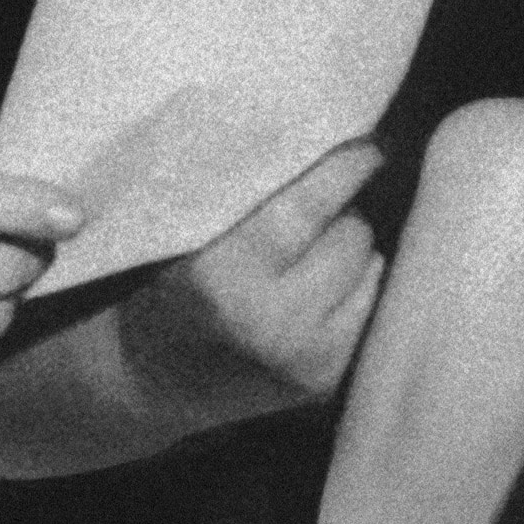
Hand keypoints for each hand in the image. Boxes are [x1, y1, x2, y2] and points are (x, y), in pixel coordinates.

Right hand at [116, 141, 387, 422]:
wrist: (151, 379)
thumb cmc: (170, 286)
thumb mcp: (189, 231)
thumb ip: (247, 193)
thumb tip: (326, 143)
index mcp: (223, 274)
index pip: (306, 206)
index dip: (345, 168)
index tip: (368, 142)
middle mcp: (269, 320)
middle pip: (350, 233)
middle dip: (341, 212)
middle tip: (313, 211)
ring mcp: (304, 357)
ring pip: (369, 266)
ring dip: (351, 250)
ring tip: (309, 256)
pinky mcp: (326, 381)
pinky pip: (372, 306)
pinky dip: (355, 289)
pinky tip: (317, 293)